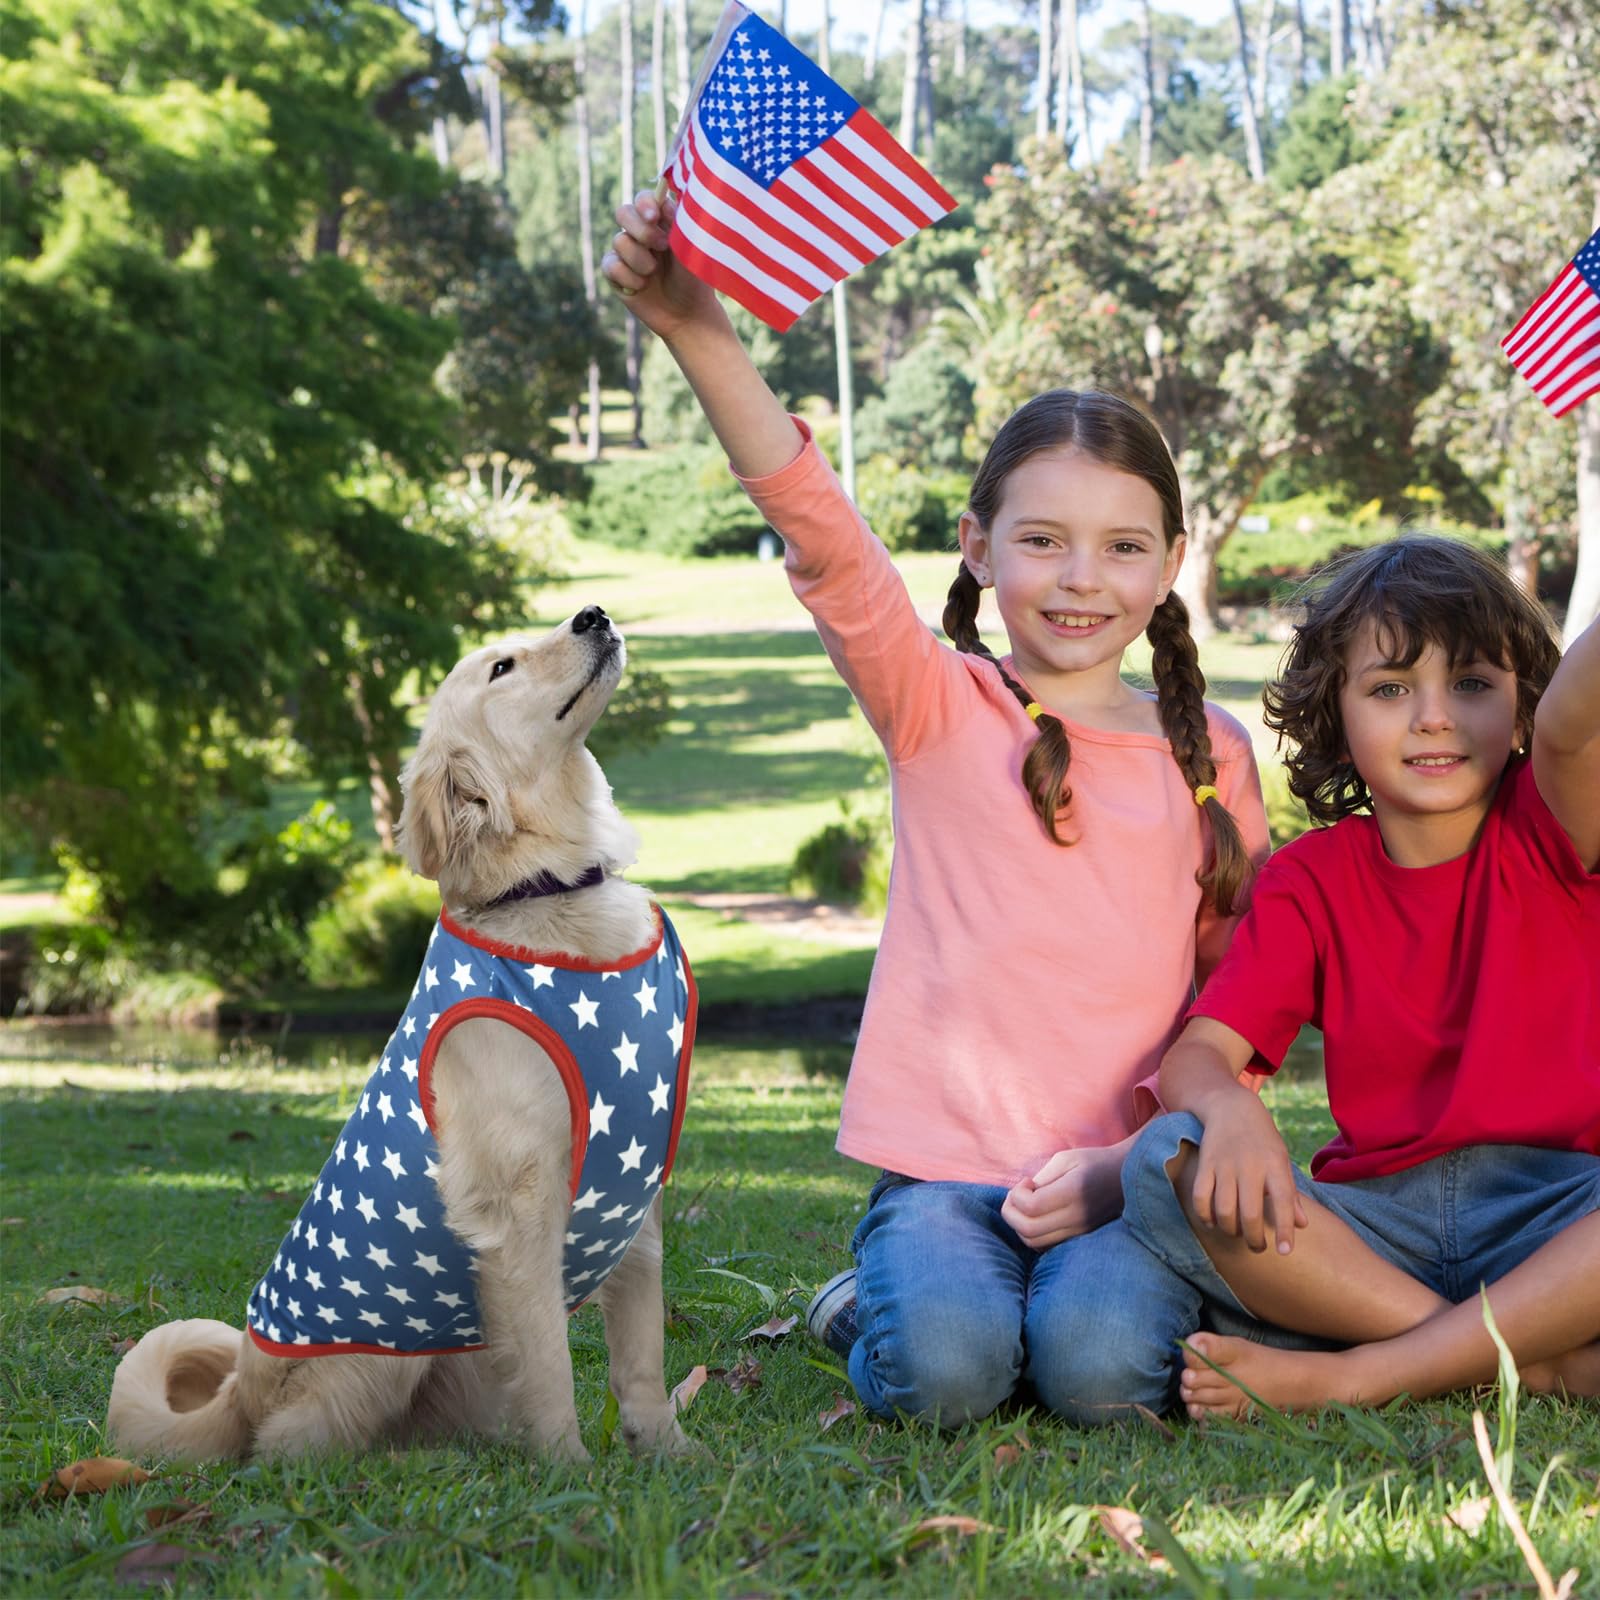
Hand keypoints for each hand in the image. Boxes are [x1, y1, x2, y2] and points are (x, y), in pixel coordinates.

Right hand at [601, 188, 722, 343]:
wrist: (688, 315)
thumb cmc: (695, 279)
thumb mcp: (692, 247)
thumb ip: (678, 218)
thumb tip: (663, 190)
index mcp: (661, 222)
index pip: (643, 199)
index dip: (644, 204)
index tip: (654, 216)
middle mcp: (641, 233)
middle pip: (623, 213)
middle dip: (641, 230)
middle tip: (661, 247)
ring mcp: (627, 253)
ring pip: (619, 241)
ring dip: (639, 259)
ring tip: (655, 273)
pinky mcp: (616, 273)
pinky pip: (610, 264)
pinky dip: (628, 277)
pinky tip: (642, 287)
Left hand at [1002, 1145, 1122, 1250]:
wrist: (1128, 1177)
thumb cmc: (1094, 1162)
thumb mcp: (1066, 1159)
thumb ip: (1042, 1178)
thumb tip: (1021, 1198)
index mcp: (1073, 1192)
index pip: (1031, 1207)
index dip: (1017, 1194)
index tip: (1026, 1181)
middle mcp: (1077, 1217)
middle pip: (1028, 1231)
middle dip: (1010, 1213)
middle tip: (1017, 1195)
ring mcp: (1080, 1232)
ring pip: (1034, 1243)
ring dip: (1019, 1225)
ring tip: (1027, 1205)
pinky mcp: (1081, 1238)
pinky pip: (1046, 1246)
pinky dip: (1033, 1234)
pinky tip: (1039, 1216)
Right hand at [1188, 1088, 1307, 1254]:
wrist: (1231, 1106)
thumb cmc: (1262, 1139)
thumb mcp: (1282, 1160)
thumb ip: (1290, 1194)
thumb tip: (1302, 1225)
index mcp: (1274, 1164)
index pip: (1283, 1201)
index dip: (1285, 1229)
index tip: (1285, 1252)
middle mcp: (1250, 1165)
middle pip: (1250, 1212)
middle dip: (1254, 1239)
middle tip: (1258, 1248)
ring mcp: (1225, 1164)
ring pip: (1224, 1209)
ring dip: (1230, 1230)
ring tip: (1236, 1233)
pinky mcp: (1205, 1163)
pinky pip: (1200, 1196)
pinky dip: (1205, 1215)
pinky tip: (1213, 1222)